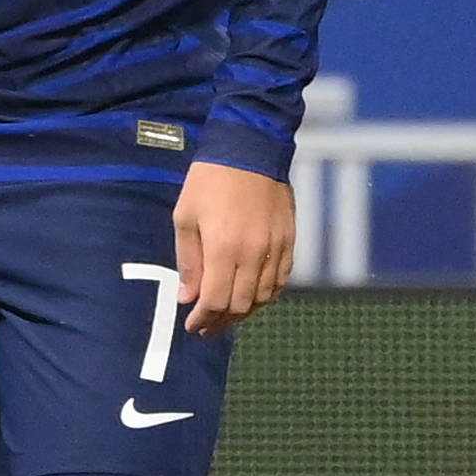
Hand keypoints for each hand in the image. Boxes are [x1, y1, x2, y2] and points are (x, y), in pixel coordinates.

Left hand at [171, 159, 295, 331]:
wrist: (250, 149)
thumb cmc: (210, 181)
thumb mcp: (186, 217)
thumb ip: (189, 261)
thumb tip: (188, 297)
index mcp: (224, 248)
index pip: (216, 300)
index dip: (203, 319)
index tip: (192, 326)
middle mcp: (254, 254)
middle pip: (240, 305)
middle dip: (221, 321)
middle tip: (207, 327)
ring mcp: (276, 248)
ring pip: (263, 297)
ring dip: (244, 312)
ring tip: (227, 315)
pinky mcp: (289, 241)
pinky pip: (281, 280)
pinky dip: (266, 296)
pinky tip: (253, 298)